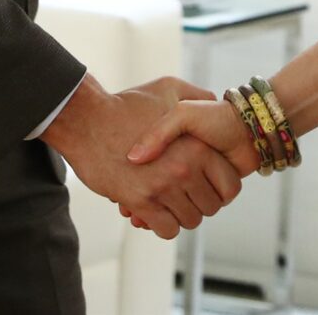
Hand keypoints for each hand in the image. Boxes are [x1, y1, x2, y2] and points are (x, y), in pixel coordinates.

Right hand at [42, 76, 242, 238]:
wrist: (86, 120)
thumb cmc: (125, 104)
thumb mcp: (169, 88)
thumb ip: (197, 96)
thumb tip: (215, 103)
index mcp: (196, 146)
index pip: (231, 188)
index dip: (221, 189)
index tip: (207, 184)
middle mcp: (183, 168)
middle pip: (210, 207)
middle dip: (199, 203)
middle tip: (185, 193)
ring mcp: (162, 187)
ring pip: (189, 221)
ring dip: (180, 214)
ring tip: (169, 200)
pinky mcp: (140, 202)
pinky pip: (166, 229)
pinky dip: (163, 225)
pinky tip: (154, 210)